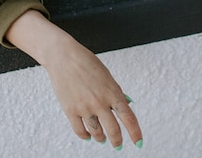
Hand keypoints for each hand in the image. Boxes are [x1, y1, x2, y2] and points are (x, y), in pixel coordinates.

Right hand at [6, 10, 142, 148]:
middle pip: (113, 130)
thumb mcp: (106, 76)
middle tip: (118, 144)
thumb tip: (125, 107)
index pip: (128, 117)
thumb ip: (115, 93)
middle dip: (117, 140)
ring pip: (97, 133)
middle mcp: (100, 102)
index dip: (135, 133)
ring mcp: (84, 107)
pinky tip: (88, 135)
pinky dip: (85, 136)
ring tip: (102, 139)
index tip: (138, 142)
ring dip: (101, 138)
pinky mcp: (70, 110)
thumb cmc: (86, 63)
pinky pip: (80, 131)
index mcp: (112, 92)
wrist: (63, 56)